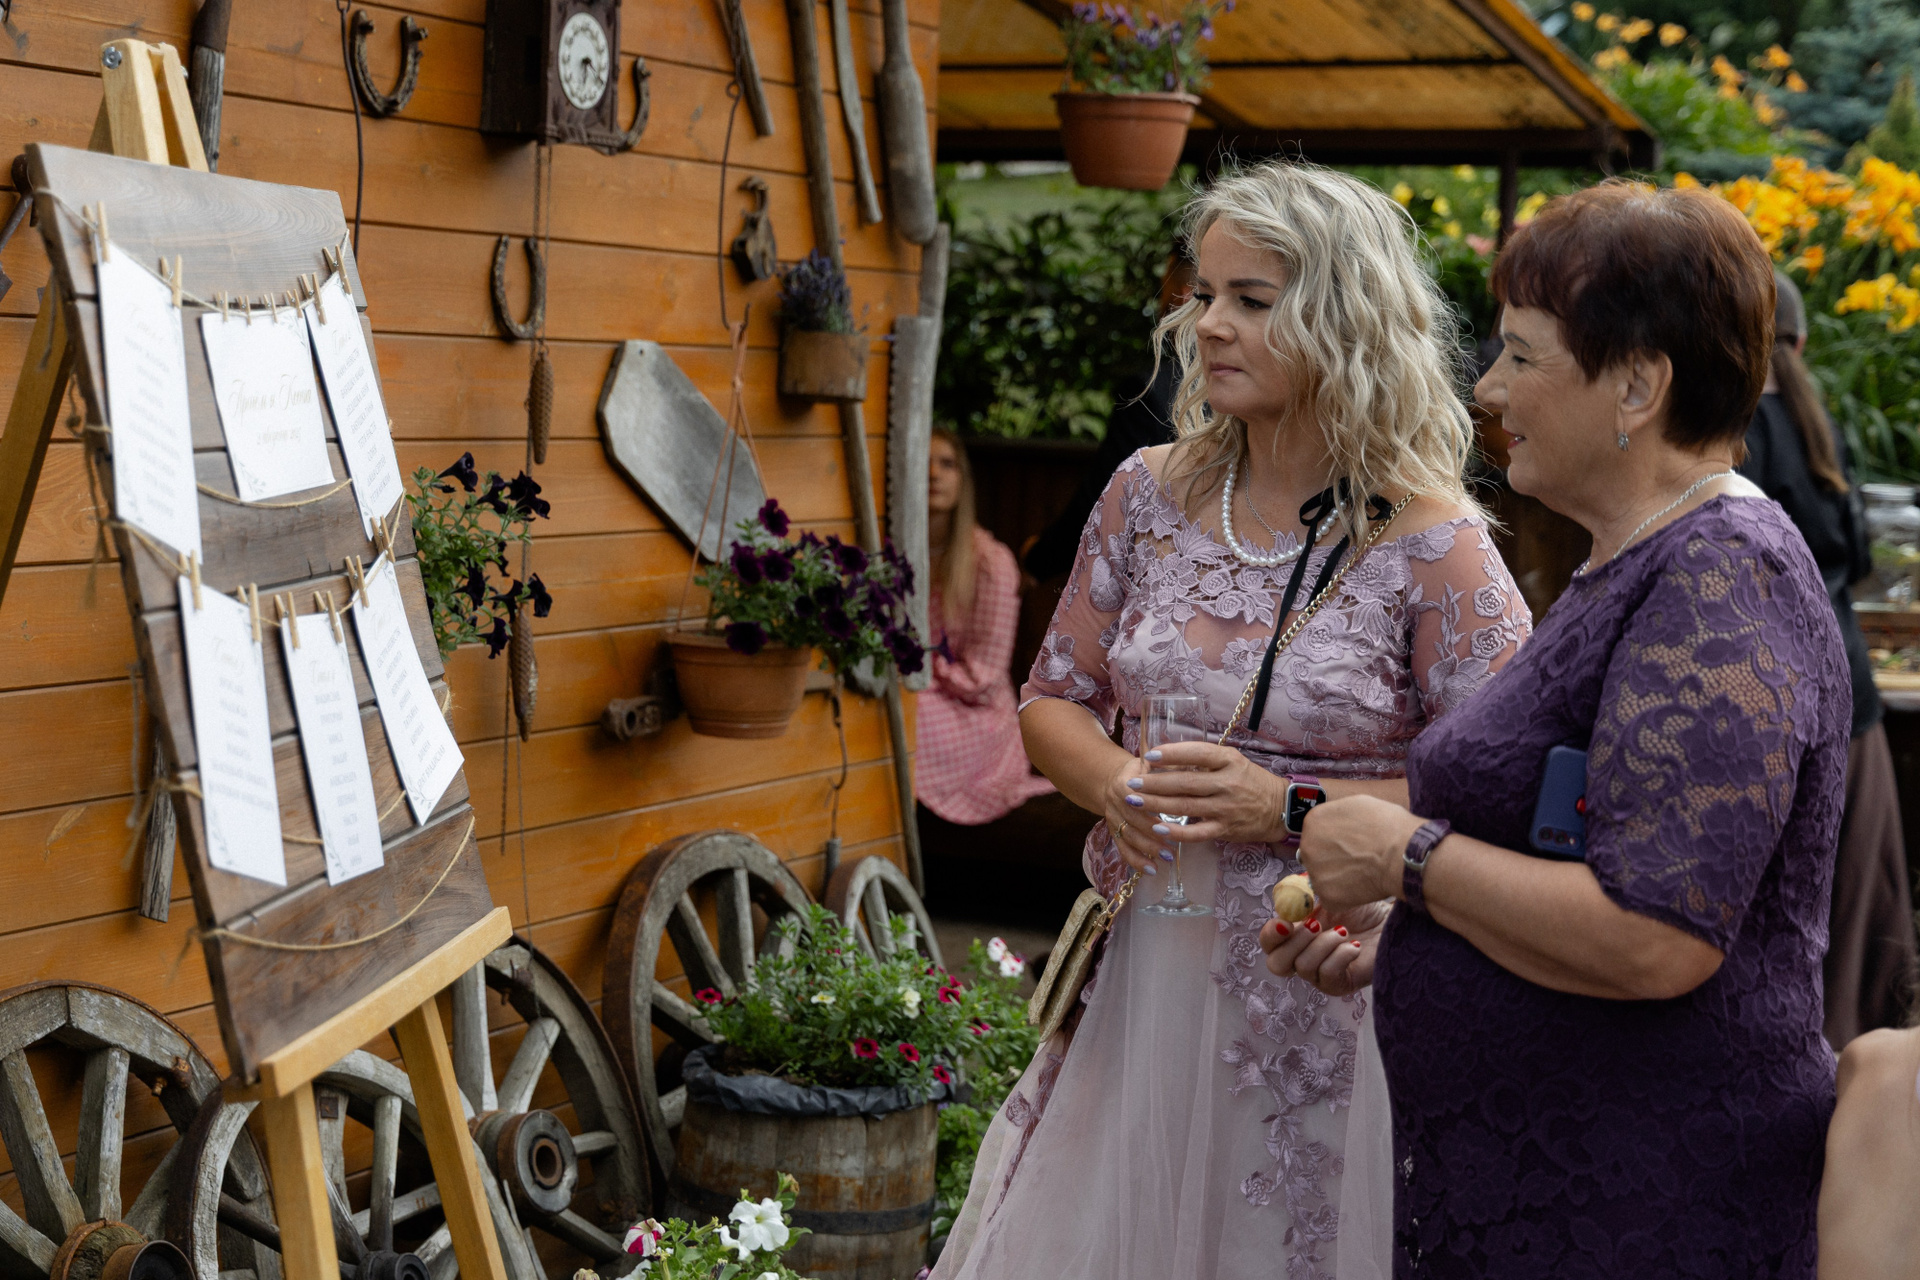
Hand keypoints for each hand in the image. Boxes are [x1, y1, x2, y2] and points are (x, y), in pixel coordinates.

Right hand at [1104, 752, 1174, 874]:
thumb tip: (1194, 768)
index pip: (1137, 797)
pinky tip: (1152, 870)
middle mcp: (1114, 801)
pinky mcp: (1113, 831)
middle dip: (1153, 834)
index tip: (1172, 815)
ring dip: (1147, 849)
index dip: (1152, 807)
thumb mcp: (1152, 763)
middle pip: (1132, 821)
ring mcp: (1112, 818)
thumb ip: (1168, 767)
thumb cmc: (1144, 770)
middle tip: (1174, 844)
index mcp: (1123, 782)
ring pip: (1128, 837)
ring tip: (1168, 857)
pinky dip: (1136, 861)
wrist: (1116, 778)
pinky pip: (1123, 849)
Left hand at [1124, 741, 1287, 846]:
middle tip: (1132, 782)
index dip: (1171, 754)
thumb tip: (1166, 756)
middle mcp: (1227, 783)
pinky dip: (1176, 832)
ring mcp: (1226, 808)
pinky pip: (1196, 833)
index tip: (1149, 755)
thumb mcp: (1232, 761)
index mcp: (1229, 761)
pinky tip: (1157, 827)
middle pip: (1184, 783)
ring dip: (1156, 804)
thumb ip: (1204, 759)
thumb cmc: (1250, 780)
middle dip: (1154, 783)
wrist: (1281, 808)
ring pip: (1185, 807)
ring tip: (1135, 801)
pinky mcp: (1226, 829)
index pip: (1197, 754)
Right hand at [1257, 900, 1389, 996]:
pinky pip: (1328, 975)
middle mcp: (1302, 957)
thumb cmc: (1359, 906)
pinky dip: (1340, 956)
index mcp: (1294, 935)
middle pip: (1276, 964)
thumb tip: (1285, 901)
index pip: (1268, 943)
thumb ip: (1302, 898)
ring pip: (1304, 967)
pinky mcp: (1339, 984)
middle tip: (1316, 924)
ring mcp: (1320, 974)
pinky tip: (1354, 945)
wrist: (1389, 919)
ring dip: (1324, 944)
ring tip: (1344, 932)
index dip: (1271, 935)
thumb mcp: (1327, 894)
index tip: (1285, 922)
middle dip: (1295, 942)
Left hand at [1297, 795, 1423, 914]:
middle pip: (1316, 854)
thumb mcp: (1358, 804)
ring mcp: (1315, 873)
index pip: (1317, 831)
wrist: (1403, 855)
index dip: (1335, 837)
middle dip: (1332, 857)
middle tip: (1356, 859)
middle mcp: (1307, 847)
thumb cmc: (1387, 825)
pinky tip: (1363, 887)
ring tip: (1361, 873)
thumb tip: (1339, 826)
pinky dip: (1346, 895)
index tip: (1350, 842)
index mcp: (1313, 821)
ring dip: (1338, 877)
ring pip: (1324, 876)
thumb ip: (1339, 815)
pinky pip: (1333, 897)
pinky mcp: (1327, 896)